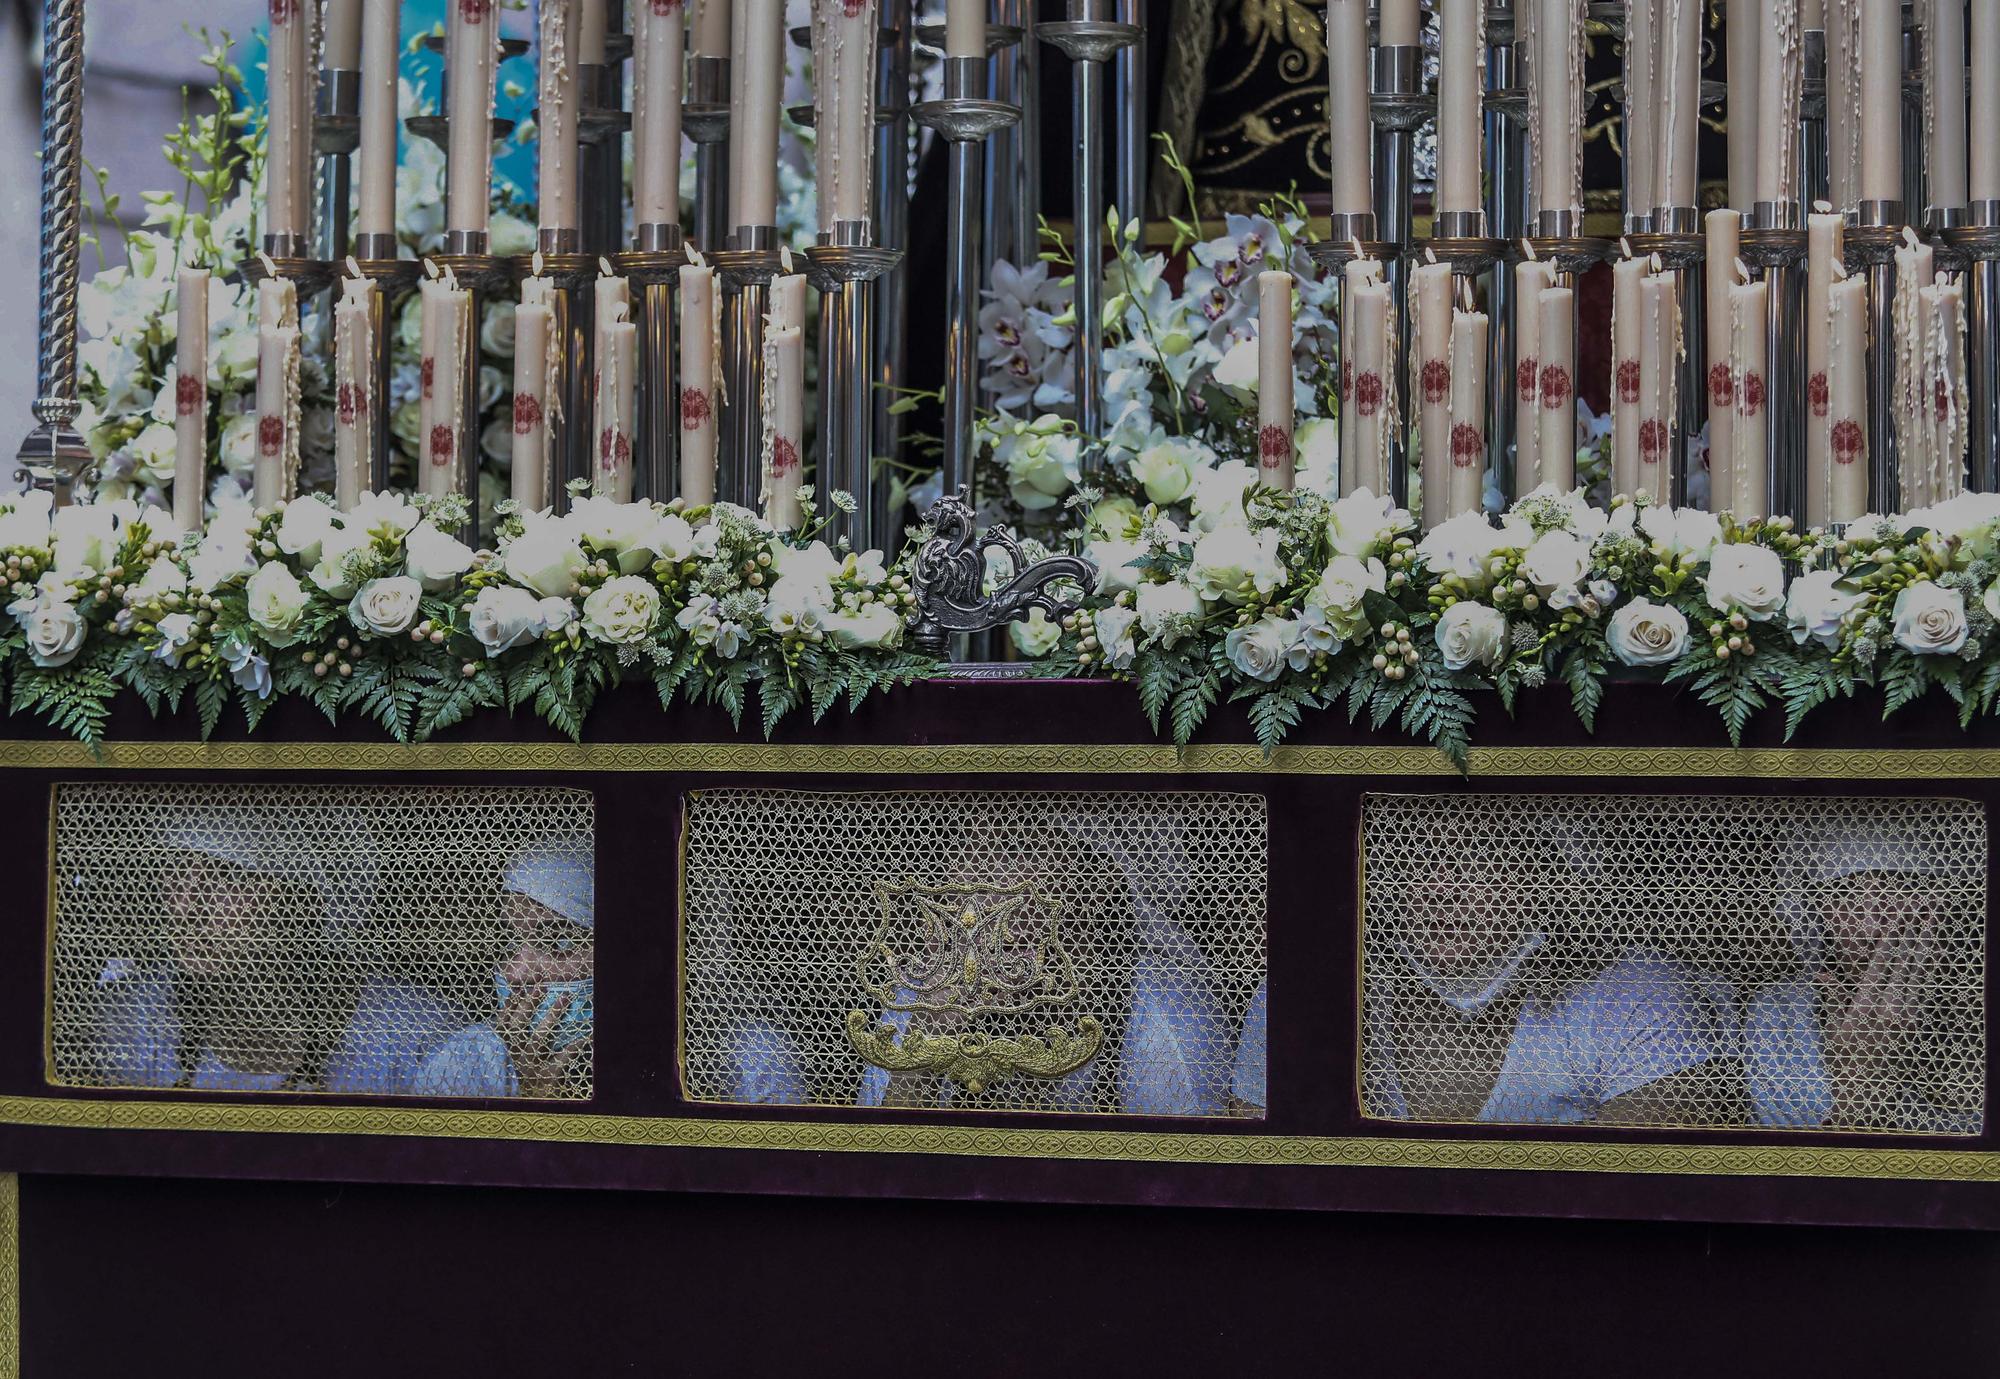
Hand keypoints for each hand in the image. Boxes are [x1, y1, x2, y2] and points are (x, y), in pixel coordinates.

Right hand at [496, 982, 589, 1098]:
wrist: (530, 1106)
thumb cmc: (522, 1077)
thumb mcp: (510, 1056)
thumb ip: (510, 1035)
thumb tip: (514, 1003)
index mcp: (503, 1050)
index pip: (502, 1024)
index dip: (510, 1006)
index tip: (519, 989)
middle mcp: (514, 1056)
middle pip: (519, 1026)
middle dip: (530, 1004)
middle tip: (542, 987)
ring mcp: (530, 1066)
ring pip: (538, 1038)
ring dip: (551, 1016)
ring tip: (564, 997)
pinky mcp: (547, 1075)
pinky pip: (562, 1057)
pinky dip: (575, 1045)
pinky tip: (586, 1034)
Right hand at [1823, 918, 1936, 1124]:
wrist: (1865, 1082)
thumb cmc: (1841, 1051)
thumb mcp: (1832, 1021)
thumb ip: (1833, 995)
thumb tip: (1823, 972)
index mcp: (1865, 1003)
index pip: (1881, 964)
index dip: (1891, 939)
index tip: (1899, 918)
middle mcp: (1889, 1006)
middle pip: (1905, 964)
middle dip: (1916, 936)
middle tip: (1928, 912)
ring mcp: (1906, 1015)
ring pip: (1918, 975)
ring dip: (1927, 949)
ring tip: (1934, 927)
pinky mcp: (1916, 1023)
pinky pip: (1923, 991)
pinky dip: (1929, 971)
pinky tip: (1933, 958)